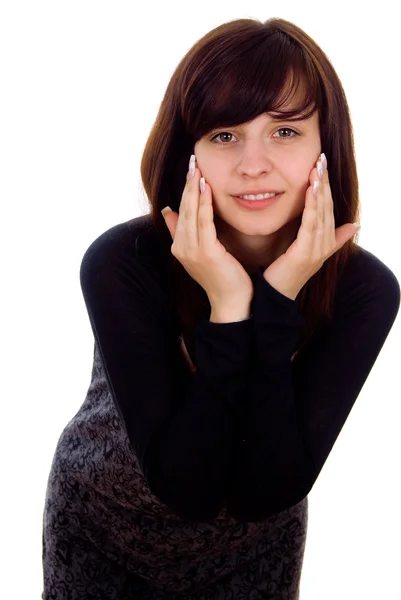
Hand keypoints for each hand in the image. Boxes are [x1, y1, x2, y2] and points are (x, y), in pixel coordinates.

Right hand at [162, 155, 253, 305]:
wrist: (232, 302)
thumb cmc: (222, 278)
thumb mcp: (200, 252)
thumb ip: (183, 232)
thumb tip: (168, 211)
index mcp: (180, 246)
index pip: (181, 211)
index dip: (185, 190)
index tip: (190, 169)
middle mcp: (181, 247)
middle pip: (183, 209)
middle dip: (187, 184)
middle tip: (192, 161)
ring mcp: (191, 250)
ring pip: (191, 213)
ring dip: (194, 189)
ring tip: (196, 168)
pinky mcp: (205, 252)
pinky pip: (204, 222)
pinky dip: (204, 203)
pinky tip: (207, 188)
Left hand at [263, 153, 359, 299]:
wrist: (276, 297)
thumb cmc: (287, 274)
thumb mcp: (310, 252)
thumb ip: (333, 239)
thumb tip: (354, 225)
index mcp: (325, 242)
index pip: (328, 208)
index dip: (327, 187)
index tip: (322, 165)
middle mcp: (324, 245)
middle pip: (327, 207)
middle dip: (324, 182)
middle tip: (322, 158)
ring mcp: (316, 250)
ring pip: (321, 213)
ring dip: (320, 190)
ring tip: (318, 169)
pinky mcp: (305, 253)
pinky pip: (310, 225)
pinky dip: (311, 206)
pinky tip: (311, 190)